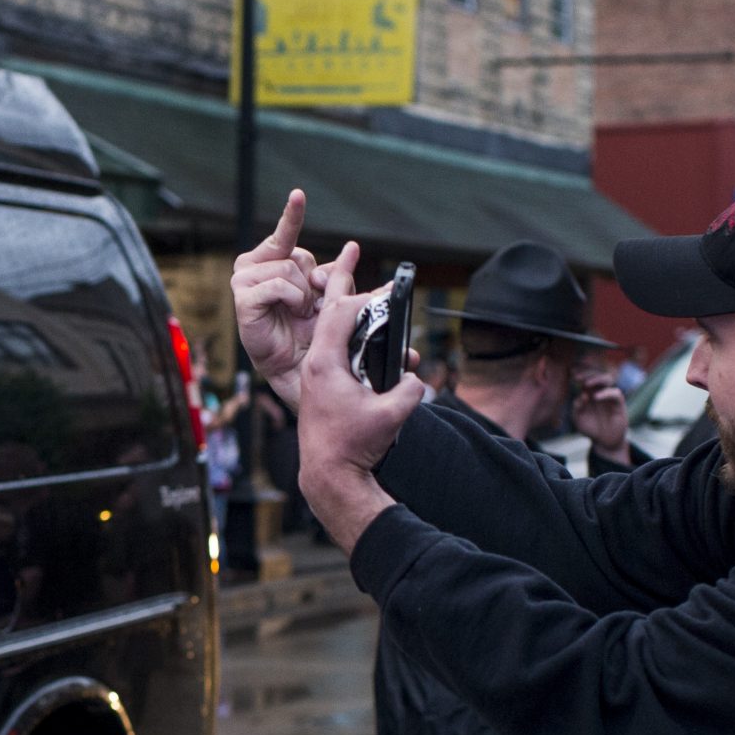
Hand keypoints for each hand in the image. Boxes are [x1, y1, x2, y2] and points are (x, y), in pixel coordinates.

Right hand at [232, 189, 357, 401]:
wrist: (297, 367)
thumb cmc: (309, 333)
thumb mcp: (329, 298)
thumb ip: (339, 275)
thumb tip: (353, 249)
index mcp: (273, 261)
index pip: (286, 233)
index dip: (292, 214)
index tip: (299, 194)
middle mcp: (254, 266)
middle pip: (298, 256)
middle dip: (313, 281)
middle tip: (309, 306)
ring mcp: (244, 280)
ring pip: (290, 269)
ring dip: (303, 295)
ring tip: (297, 313)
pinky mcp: (242, 298)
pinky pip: (279, 285)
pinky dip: (291, 300)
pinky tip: (287, 313)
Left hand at [293, 248, 425, 551]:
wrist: (329, 477)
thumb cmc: (353, 448)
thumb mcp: (391, 416)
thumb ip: (410, 390)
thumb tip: (417, 379)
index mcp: (326, 365)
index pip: (338, 312)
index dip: (358, 293)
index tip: (375, 281)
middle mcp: (317, 367)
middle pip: (329, 315)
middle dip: (342, 285)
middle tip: (348, 257)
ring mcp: (318, 379)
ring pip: (333, 335)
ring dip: (351, 316)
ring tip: (361, 294)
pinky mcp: (324, 392)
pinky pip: (337, 355)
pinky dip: (352, 341)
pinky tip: (369, 342)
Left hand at [573, 374, 632, 463]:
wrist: (604, 441)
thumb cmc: (590, 428)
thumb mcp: (578, 419)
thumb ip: (577, 407)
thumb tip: (582, 395)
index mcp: (589, 392)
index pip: (585, 377)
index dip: (579, 373)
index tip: (571, 375)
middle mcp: (600, 391)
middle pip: (596, 374)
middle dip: (587, 373)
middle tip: (578, 378)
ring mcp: (609, 396)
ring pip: (607, 379)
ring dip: (597, 378)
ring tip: (586, 384)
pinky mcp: (619, 403)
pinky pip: (615, 393)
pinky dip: (606, 393)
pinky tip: (595, 397)